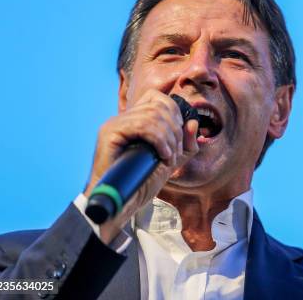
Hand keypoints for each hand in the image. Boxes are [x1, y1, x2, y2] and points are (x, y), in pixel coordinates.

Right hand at [84, 89, 198, 243]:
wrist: (122, 204)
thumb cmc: (142, 184)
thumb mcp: (171, 162)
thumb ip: (185, 145)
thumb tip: (193, 123)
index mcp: (134, 120)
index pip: (157, 97)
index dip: (174, 112)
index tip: (179, 138)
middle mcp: (123, 118)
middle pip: (159, 104)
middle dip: (175, 129)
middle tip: (175, 153)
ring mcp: (115, 124)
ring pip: (153, 114)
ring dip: (169, 138)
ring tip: (169, 158)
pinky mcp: (109, 133)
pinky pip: (142, 125)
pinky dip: (159, 140)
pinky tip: (162, 155)